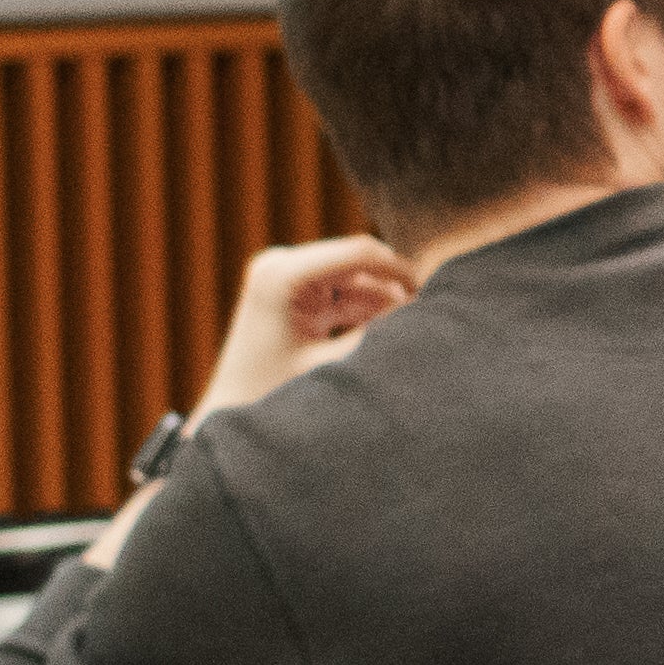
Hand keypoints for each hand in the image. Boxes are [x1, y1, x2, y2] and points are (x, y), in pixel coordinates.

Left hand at [198, 234, 416, 417]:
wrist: (231, 412)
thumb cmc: (270, 394)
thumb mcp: (328, 365)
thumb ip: (375, 337)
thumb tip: (423, 315)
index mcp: (281, 274)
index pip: (358, 252)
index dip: (400, 268)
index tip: (432, 294)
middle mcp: (281, 264)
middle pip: (358, 260)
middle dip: (393, 286)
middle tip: (426, 315)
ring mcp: (285, 275)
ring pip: (356, 277)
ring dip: (383, 302)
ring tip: (407, 331)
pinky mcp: (294, 291)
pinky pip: (343, 291)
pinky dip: (366, 311)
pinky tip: (387, 335)